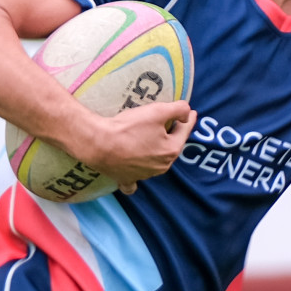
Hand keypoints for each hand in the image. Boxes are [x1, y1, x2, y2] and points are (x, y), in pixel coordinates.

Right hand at [70, 100, 194, 193]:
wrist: (99, 143)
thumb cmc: (128, 127)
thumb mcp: (157, 111)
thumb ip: (178, 109)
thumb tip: (187, 113)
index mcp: (170, 150)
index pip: (184, 131)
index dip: (188, 119)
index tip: (191, 112)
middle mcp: (161, 166)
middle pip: (171, 147)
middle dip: (173, 136)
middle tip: (172, 123)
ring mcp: (144, 175)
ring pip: (156, 162)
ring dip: (156, 152)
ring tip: (152, 140)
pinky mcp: (126, 179)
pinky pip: (134, 181)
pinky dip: (137, 177)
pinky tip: (136, 174)